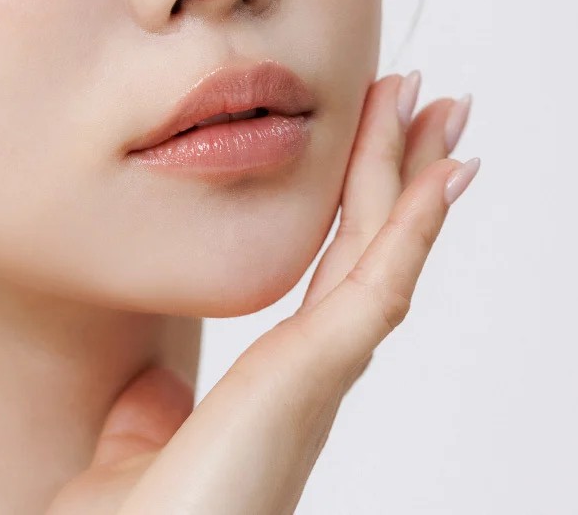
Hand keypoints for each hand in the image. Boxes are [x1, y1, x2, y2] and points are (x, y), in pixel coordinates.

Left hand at [48, 72, 478, 513]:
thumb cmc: (133, 513)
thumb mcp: (140, 433)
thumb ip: (154, 402)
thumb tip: (152, 381)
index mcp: (277, 379)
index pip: (332, 273)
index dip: (360, 207)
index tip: (376, 145)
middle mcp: (310, 372)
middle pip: (369, 250)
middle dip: (401, 172)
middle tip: (432, 102)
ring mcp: (319, 373)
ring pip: (381, 255)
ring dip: (413, 178)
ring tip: (444, 110)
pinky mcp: (312, 375)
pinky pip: (375, 287)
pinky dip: (411, 230)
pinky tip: (438, 177)